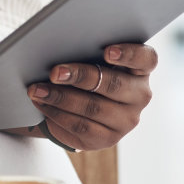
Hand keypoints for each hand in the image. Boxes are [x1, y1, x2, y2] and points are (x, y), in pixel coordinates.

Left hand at [27, 43, 157, 151]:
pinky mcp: (108, 139)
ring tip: (38, 89)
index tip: (107, 51)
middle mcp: (140, 95)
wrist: (81, 106)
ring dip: (61, 97)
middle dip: (81, 76)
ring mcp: (126, 120)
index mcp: (141, 69)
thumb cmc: (88, 70)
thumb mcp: (92, 58)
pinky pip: (81, 127)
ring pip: (93, 108)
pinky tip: (42, 103)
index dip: (129, 54)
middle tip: (55, 72)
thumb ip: (87, 49)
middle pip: (114, 84)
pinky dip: (58, 114)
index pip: (146, 58)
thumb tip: (60, 44)